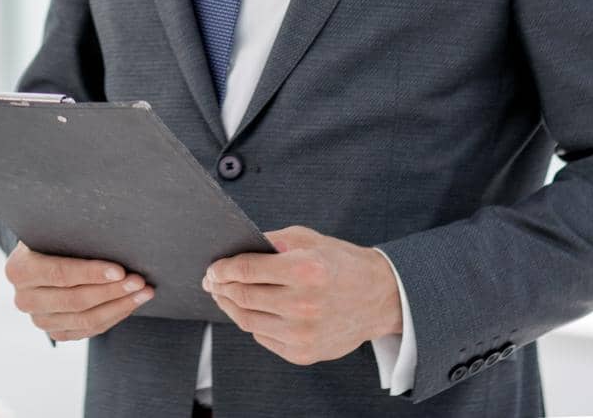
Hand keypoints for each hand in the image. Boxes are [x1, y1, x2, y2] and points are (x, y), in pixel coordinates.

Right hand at [4, 240, 153, 341]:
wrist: (39, 257)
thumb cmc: (52, 238)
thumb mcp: (52, 230)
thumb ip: (71, 233)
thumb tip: (110, 231)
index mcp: (18, 269)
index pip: (60, 274)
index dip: (91, 273)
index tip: (120, 270)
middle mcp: (24, 299)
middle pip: (75, 300)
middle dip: (112, 291)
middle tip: (139, 281)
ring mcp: (38, 319)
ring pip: (85, 319)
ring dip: (119, 306)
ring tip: (143, 293)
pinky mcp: (55, 332)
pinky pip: (88, 329)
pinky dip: (113, 317)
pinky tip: (130, 304)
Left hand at [203, 225, 401, 366]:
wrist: (380, 298)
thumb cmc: (341, 263)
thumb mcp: (307, 239)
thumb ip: (270, 243)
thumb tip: (234, 252)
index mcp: (304, 270)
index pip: (246, 270)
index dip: (221, 269)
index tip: (212, 269)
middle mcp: (304, 304)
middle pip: (242, 296)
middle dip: (220, 287)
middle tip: (212, 281)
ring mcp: (304, 333)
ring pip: (247, 321)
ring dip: (230, 306)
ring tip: (224, 295)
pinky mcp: (304, 353)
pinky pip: (263, 337)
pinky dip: (252, 323)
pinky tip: (250, 311)